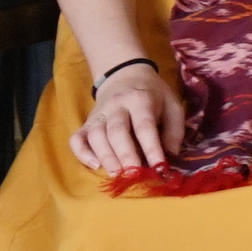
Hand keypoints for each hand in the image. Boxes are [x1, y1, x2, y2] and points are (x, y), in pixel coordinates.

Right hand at [71, 60, 186, 173]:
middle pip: (117, 130)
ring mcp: (98, 114)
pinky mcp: (86, 123)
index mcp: (140, 99)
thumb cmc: (152, 96)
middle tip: (133, 174)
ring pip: (96, 135)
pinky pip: (77, 138)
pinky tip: (94, 165)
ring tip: (116, 174)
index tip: (159, 167)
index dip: (152, 147)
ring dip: (105, 156)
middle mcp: (116, 105)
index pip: (144, 125)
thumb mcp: (172, 105)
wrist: (125, 76)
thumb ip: (174, 130)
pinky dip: (81, 153)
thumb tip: (171, 155)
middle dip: (125, 154)